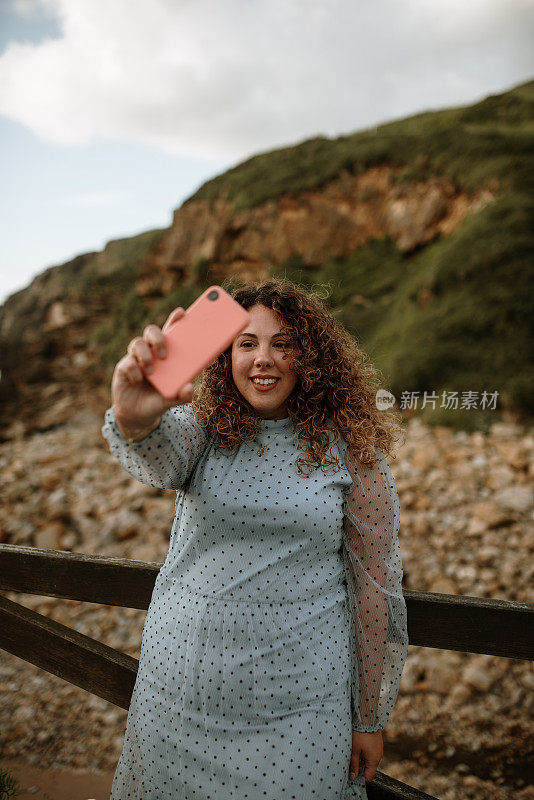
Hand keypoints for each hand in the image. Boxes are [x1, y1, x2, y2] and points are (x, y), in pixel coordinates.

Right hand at [111, 307, 193, 430]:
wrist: (138, 416)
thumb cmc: (158, 400)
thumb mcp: (172, 400)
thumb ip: (182, 395)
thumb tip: (189, 387)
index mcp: (166, 354)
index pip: (170, 332)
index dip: (175, 320)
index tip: (181, 313)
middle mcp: (150, 352)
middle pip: (151, 332)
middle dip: (158, 338)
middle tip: (165, 355)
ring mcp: (136, 358)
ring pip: (137, 343)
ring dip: (145, 355)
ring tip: (151, 370)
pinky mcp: (123, 368)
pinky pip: (128, 362)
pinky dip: (134, 371)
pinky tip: (138, 380)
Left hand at [349, 730, 382, 783]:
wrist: (367, 718)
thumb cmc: (360, 733)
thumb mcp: (354, 750)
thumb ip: (354, 764)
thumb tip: (353, 777)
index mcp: (374, 760)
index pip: (369, 777)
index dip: (360, 778)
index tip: (352, 774)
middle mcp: (379, 756)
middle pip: (370, 769)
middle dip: (361, 768)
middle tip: (351, 762)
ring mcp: (379, 749)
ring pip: (371, 760)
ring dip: (363, 760)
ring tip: (354, 752)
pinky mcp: (378, 744)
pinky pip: (372, 753)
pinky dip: (366, 753)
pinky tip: (359, 746)